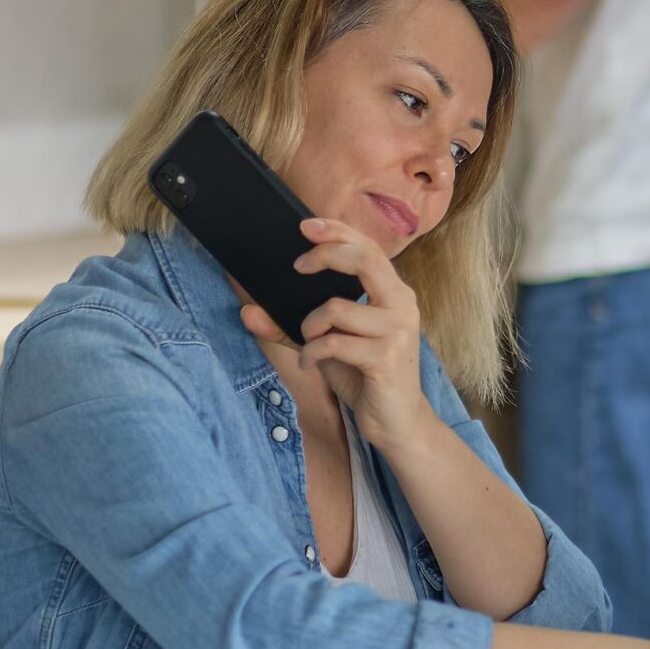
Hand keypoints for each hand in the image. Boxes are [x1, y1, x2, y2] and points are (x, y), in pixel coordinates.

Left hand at [237, 218, 434, 449]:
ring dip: (310, 325)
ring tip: (308, 343)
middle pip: (364, 260)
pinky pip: (334, 342)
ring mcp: (396, 331)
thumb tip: (248, 311)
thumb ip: (291, 326)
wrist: (397, 422)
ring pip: (337, 307)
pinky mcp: (386, 358)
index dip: (338, 231)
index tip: (306, 225)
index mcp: (393, 293)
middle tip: (297, 267)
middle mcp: (401, 305)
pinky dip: (312, 352)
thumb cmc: (365, 376)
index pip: (368, 248)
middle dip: (325, 255)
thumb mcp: (328, 345)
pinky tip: (311, 363)